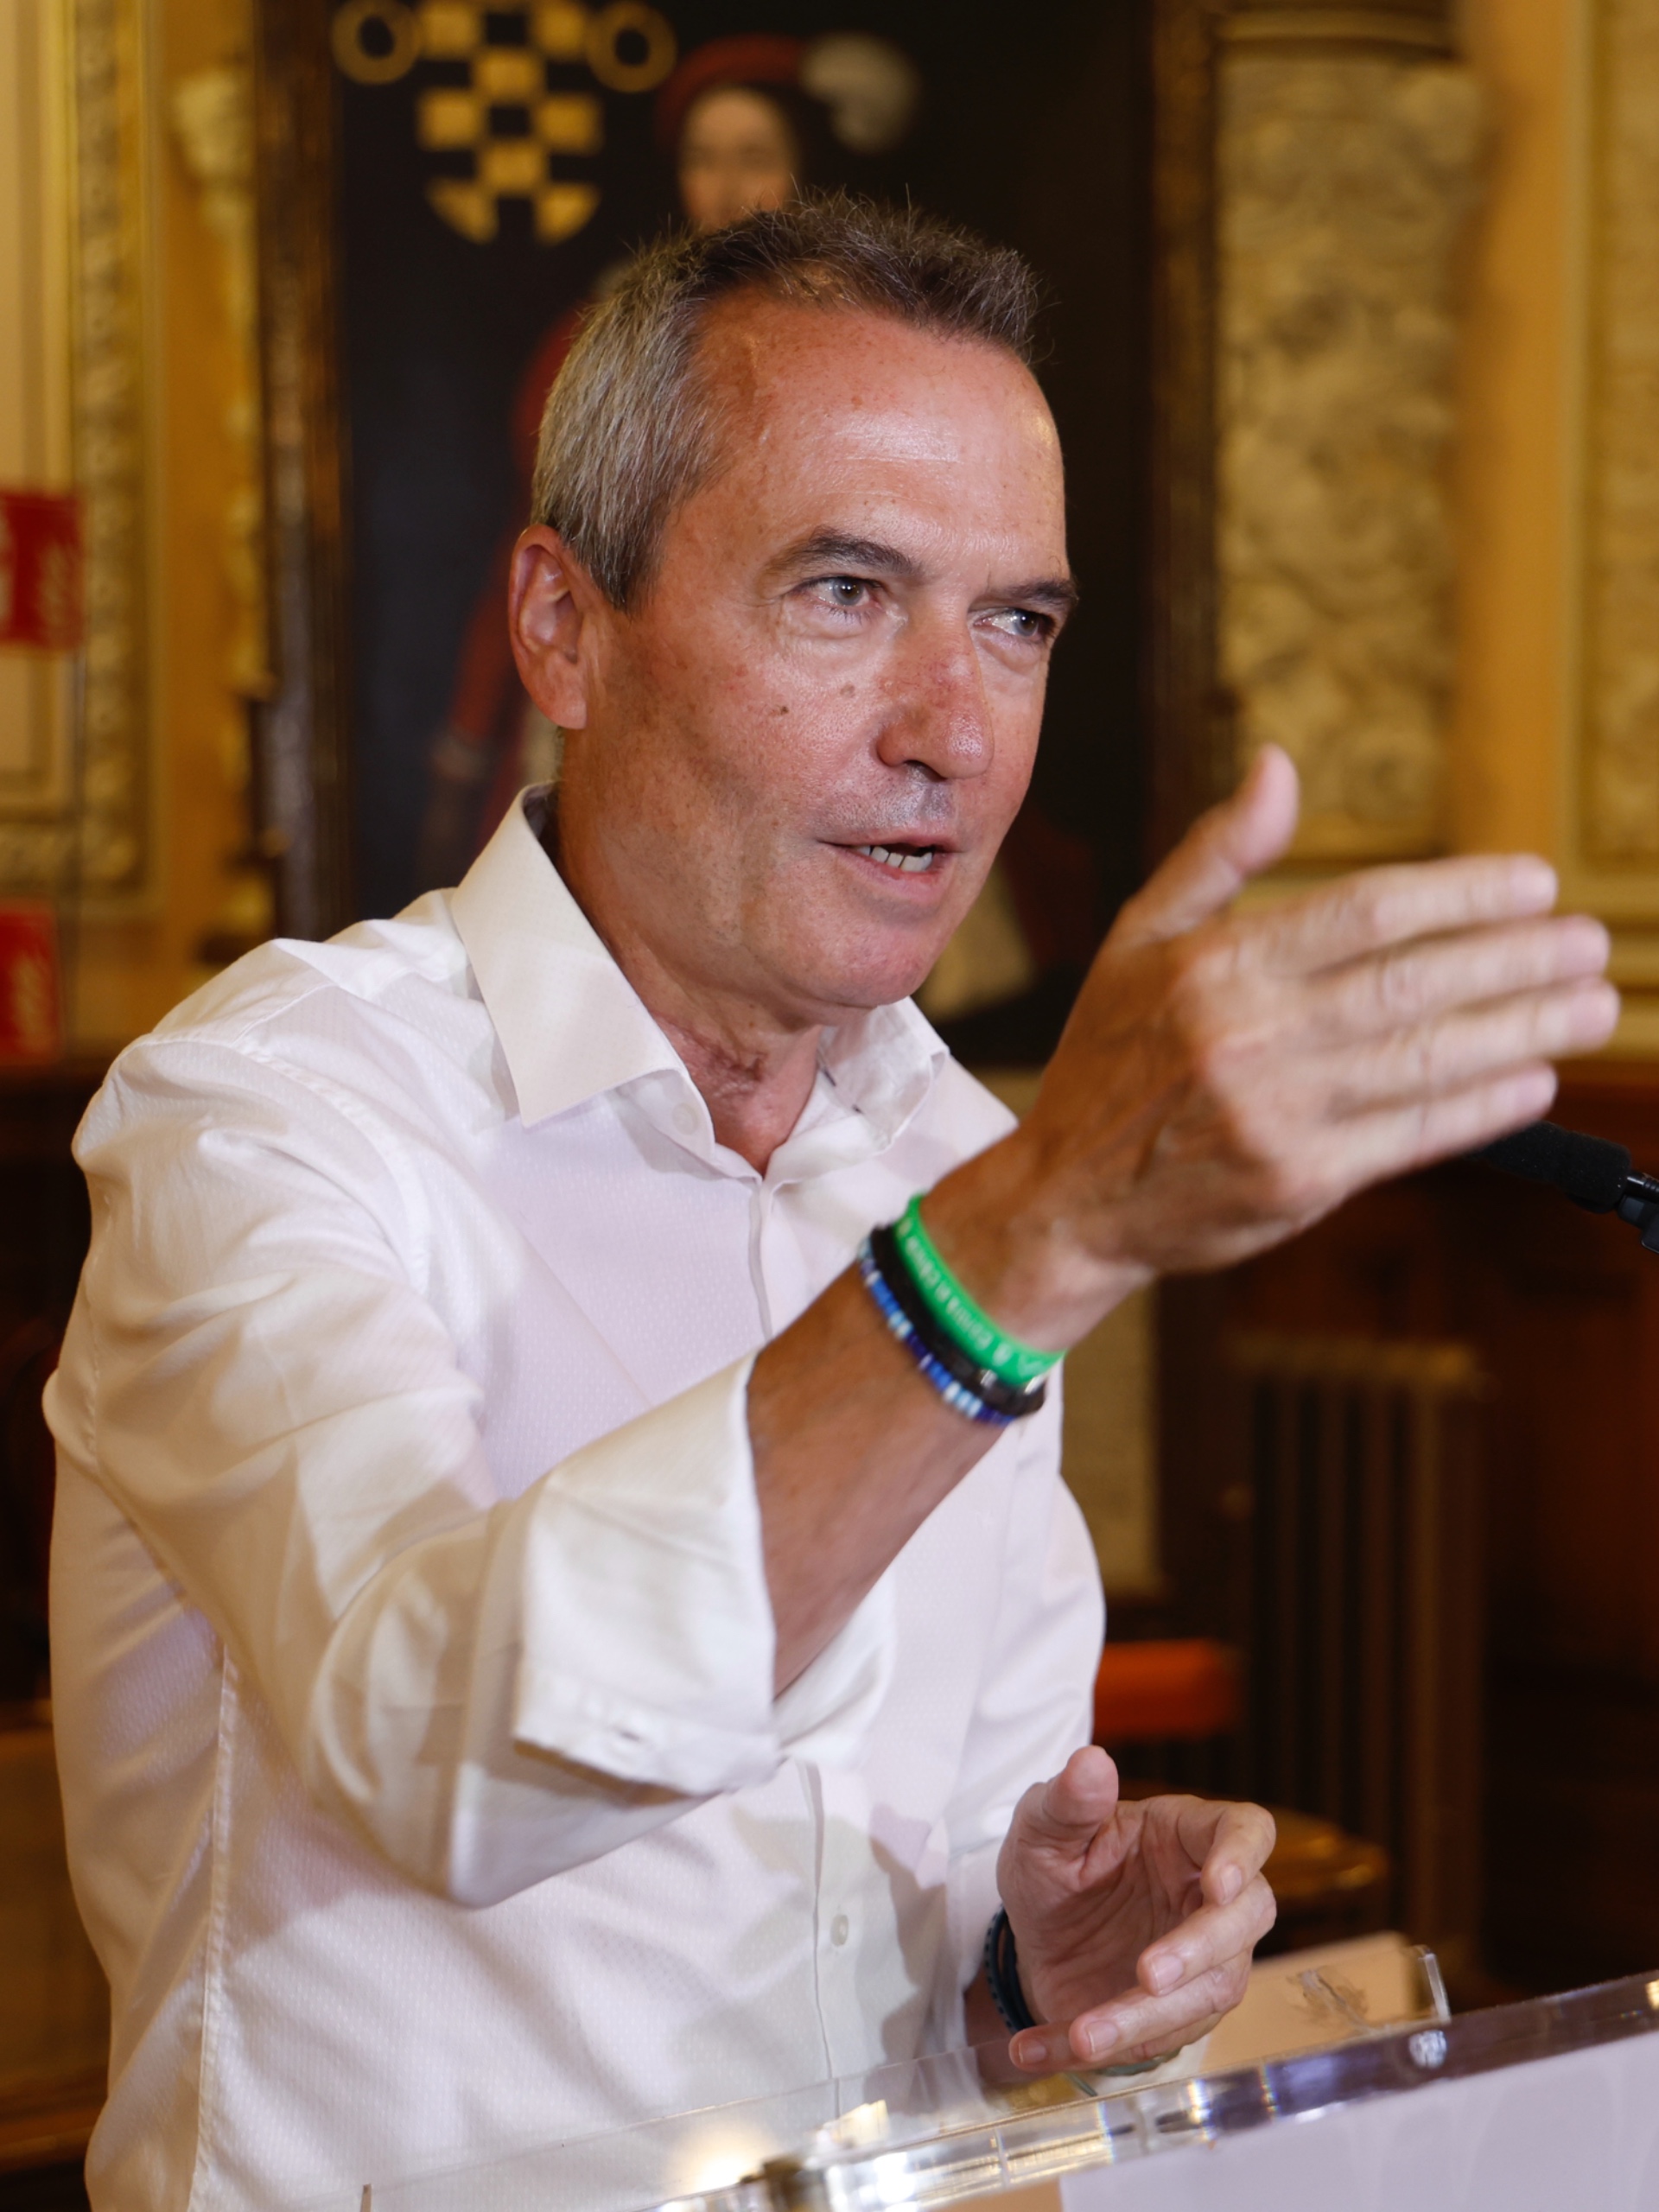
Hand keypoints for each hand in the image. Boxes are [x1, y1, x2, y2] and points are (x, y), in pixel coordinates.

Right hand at [930, 747, 1618, 1347]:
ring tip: (1592, 1004)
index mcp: (1213, 965)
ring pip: (1424, 1060)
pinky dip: (1480, 1108)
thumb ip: (1216, 854)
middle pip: (1410, 984)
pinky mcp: (1298, 1182)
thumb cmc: (1109, 1060)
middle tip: (1589, 940)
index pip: (1363, 913)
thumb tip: (1278, 766)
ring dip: (1522, 1029)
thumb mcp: (1137, 939)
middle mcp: (1246, 1035)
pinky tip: (1534, 1080)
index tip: (1531, 883)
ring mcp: (1275, 1113)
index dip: (1460, 895)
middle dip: (1513, 959)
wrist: (1068, 1197)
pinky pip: (1411, 1137)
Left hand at [994, 1747, 1275, 2071]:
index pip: (1245, 1829)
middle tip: (1146, 1975)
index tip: (1219, 1883)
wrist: (1033, 1937)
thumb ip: (1066, 1802)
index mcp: (1184, 1834)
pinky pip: (1158, 2039)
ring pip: (1209, 1993)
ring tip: (1082, 2033)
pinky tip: (1039, 2047)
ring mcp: (1204, 1959)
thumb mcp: (1041, 1830)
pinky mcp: (1182, 2012)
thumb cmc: (1053, 1864)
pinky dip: (1101, 2050)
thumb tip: (1091, 1762)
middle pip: (1244, 1921)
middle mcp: (1206, 1895)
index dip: (1243, 1855)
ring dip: (1147, 2019)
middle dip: (1198, 1952)